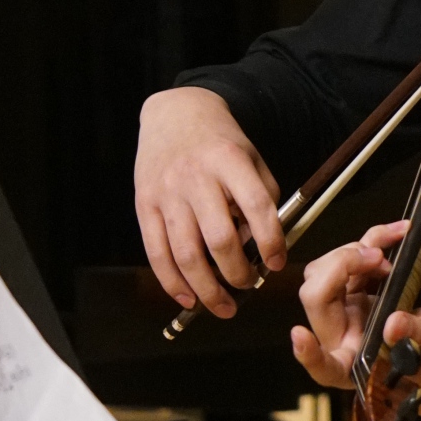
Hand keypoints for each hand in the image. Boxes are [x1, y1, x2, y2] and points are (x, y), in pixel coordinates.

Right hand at [135, 87, 284, 316]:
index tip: (276, 264)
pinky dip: (173, 283)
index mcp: (230, 160)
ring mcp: (166, 192)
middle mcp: (196, 177)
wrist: (174, 114)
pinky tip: (189, 299)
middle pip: (220, 238)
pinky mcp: (144, 205)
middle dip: (237, 273)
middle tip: (247, 285)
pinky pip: (156, 253)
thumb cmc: (220, 143)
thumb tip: (263, 248)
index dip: (271, 241)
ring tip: (223, 306)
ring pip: (186, 254)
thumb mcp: (252, 157)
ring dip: (207, 289)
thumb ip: (262, 198)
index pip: (257, 206)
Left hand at [292, 221, 420, 420]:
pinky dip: (374, 240)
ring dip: (356, 249)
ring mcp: (346, 308)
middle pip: (317, 297)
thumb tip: (394, 324)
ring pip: (327, 271)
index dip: (309, 354)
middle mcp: (342, 334)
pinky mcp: (356, 287)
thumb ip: (414, 334)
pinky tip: (396, 232)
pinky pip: (352, 257)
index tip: (299, 335)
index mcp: (355, 362)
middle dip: (340, 268)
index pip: (324, 366)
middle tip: (378, 259)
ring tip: (393, 245)